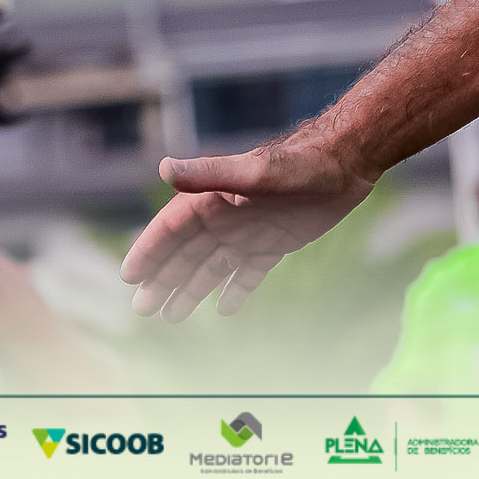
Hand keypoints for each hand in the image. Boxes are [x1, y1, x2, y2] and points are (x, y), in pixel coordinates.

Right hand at [119, 139, 374, 321]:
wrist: (349, 162)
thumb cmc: (301, 163)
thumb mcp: (255, 172)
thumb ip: (210, 173)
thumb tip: (165, 168)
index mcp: (214, 198)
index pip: (171, 227)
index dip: (149, 250)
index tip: (129, 277)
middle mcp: (227, 216)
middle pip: (186, 252)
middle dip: (163, 278)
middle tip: (142, 309)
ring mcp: (251, 231)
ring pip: (213, 266)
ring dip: (191, 289)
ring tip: (170, 316)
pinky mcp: (276, 243)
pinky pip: (249, 271)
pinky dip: (236, 289)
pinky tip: (224, 308)